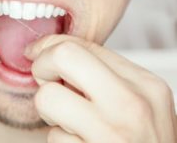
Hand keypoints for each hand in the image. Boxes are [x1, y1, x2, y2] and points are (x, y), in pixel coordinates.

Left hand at [25, 35, 176, 142]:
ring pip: (47, 98)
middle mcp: (130, 105)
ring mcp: (110, 133)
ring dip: (48, 109)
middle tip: (45, 79)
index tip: (36, 52)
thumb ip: (102, 74)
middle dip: (42, 65)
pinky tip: (78, 141)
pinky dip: (60, 138)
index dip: (50, 45)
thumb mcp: (138, 99)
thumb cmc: (142, 140)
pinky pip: (54, 137)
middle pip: (63, 56)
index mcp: (143, 83)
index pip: (81, 45)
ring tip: (66, 117)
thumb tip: (54, 53)